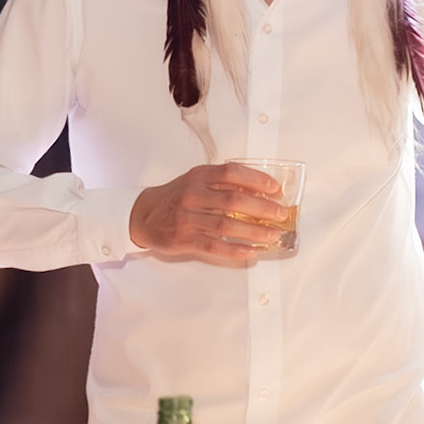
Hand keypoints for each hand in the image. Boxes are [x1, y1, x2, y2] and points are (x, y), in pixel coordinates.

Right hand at [128, 163, 286, 259]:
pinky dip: (236, 249)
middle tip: (280, 214)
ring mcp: (187, 218)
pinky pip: (214, 246)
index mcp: (199, 176)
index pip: (232, 173)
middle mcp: (192, 195)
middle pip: (234, 201)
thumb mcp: (197, 180)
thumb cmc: (178, 196)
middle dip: (262, 208)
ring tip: (273, 235)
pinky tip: (252, 251)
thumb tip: (261, 190)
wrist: (143, 215)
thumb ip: (224, 182)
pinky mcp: (183, 239)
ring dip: (254, 231)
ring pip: (227, 225)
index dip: (257, 180)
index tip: (275, 189)